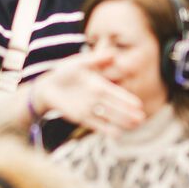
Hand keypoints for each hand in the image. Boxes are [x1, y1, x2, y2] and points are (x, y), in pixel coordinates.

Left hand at [30, 52, 145, 134]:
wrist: (47, 87)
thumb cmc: (63, 72)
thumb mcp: (79, 63)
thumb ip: (96, 60)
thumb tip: (113, 54)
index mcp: (99, 84)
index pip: (117, 93)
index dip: (127, 99)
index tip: (139, 105)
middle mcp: (97, 98)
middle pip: (116, 107)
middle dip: (129, 113)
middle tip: (141, 118)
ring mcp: (90, 108)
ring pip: (109, 116)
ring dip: (122, 121)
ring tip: (135, 125)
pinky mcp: (81, 117)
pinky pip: (96, 124)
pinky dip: (106, 129)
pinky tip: (117, 134)